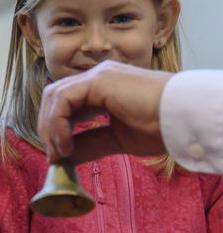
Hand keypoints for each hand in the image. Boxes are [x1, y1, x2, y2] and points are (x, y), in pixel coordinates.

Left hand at [38, 61, 170, 163]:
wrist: (184, 119)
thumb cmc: (161, 127)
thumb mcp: (117, 139)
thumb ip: (90, 143)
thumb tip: (65, 157)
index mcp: (103, 89)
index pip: (66, 103)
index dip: (57, 128)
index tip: (59, 156)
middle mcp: (97, 77)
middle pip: (56, 97)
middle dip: (49, 127)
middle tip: (55, 157)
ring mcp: (98, 75)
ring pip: (55, 96)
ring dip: (51, 127)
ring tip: (60, 154)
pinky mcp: (99, 80)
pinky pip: (63, 99)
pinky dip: (58, 123)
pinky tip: (66, 145)